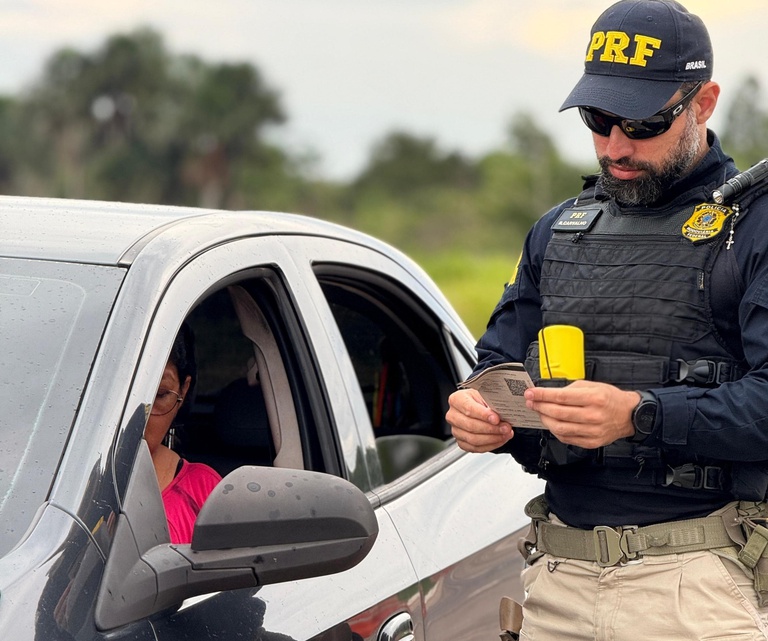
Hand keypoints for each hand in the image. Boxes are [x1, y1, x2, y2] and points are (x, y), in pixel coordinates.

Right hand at [446, 388, 512, 452]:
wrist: (479, 408)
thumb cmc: (480, 400)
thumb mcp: (486, 396)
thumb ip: (491, 404)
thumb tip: (501, 414)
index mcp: (457, 400)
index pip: (469, 409)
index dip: (483, 415)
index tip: (496, 419)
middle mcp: (453, 416)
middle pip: (471, 426)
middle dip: (491, 428)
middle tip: (505, 428)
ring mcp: (456, 430)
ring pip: (473, 439)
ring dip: (492, 438)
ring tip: (505, 434)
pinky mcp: (461, 442)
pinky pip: (475, 448)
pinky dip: (490, 445)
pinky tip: (499, 440)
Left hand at [524, 380, 638, 448]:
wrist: (629, 415)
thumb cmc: (610, 398)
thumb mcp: (592, 386)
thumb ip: (570, 389)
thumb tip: (548, 394)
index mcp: (594, 398)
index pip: (561, 397)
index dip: (542, 395)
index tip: (530, 393)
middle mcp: (593, 416)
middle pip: (558, 413)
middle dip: (540, 407)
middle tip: (531, 402)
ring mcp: (592, 431)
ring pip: (560, 428)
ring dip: (545, 420)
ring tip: (539, 412)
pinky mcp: (591, 442)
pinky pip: (567, 438)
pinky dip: (555, 431)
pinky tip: (551, 423)